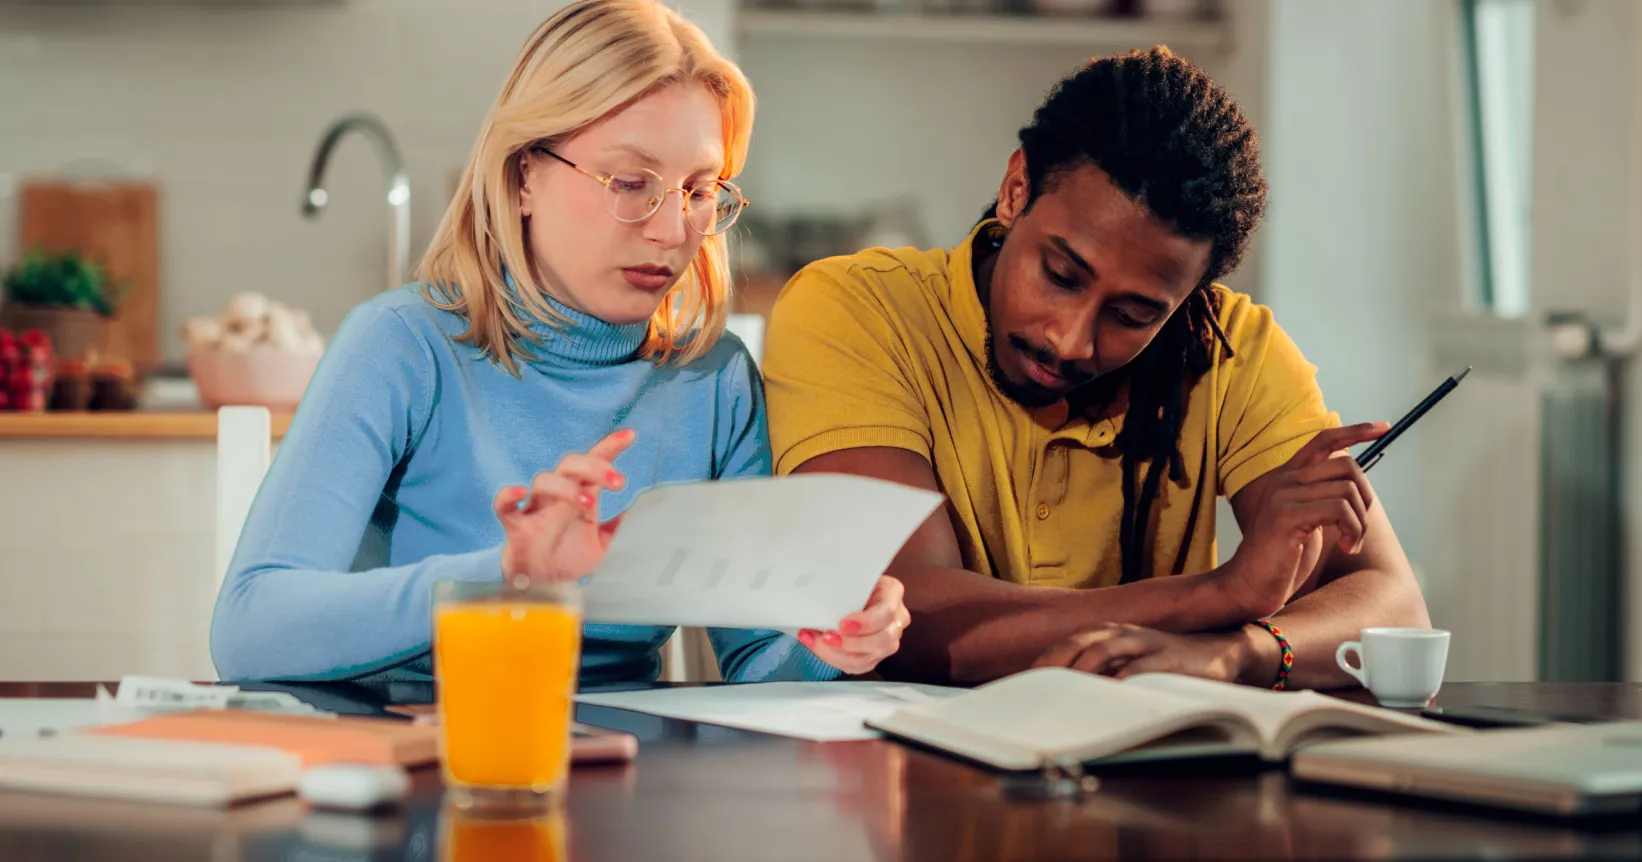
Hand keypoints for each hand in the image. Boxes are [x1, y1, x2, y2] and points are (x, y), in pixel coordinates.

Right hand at [495, 429, 634, 581]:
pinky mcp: (515, 525)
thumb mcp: (606, 545)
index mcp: (581, 494)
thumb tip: (649, 512)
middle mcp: (558, 495)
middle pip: (571, 464)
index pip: (595, 462)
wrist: (544, 586)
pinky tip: (520, 493)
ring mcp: (535, 508)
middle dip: (595, 467)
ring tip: (589, 504)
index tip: (631, 435)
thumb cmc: (571, 557)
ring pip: (543, 479)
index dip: (611, 446)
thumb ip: (623, 527)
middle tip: (619, 483)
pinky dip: (508, 495)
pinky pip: (503, 504)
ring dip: (567, 488)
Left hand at [797, 576, 911, 674]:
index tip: (842, 624)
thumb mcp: (848, 576)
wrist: (843, 592)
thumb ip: (842, 585)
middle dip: (851, 643)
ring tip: (814, 641)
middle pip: (883, 641)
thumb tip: (818, 595)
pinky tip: (816, 646)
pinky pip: (857, 666)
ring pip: (868, 658)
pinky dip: (834, 659)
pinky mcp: (874, 656)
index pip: (886, 612)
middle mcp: (896, 619)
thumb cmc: (847, 581)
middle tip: (826, 637)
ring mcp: (888, 641)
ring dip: (837, 654)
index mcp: (892, 593)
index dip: (866, 622)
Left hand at [1032, 623, 1250, 681]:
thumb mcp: (1128, 662)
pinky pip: (1139, 668)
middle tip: (1034, 693)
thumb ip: (1099, 671)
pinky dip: (1121, 680)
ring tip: (1062, 695)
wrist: (1218, 650)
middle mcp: (1120, 633)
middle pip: (1076, 646)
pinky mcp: (1167, 658)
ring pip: (1103, 652)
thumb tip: (1063, 695)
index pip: (1064, 647)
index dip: (1042, 665)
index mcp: (1105, 634)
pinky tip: (1108, 694)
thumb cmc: (1164, 661)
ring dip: (1080, 672)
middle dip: (1053, 667)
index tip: (1021, 688)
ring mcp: (1143, 643)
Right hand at [1220, 422, 1387, 618]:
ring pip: (1348, 491)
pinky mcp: (1287, 515)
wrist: (1247, 587)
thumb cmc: (1280, 561)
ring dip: (1360, 524)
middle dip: (1365, 498)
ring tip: (1351, 544)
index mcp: (1287, 478)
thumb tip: (1356, 489)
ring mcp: (1283, 495)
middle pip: (1347, 466)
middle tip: (1358, 529)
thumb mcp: (1306, 523)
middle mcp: (1283, 480)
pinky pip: (1340, 510)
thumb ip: (1323, 500)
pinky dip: (1353, 531)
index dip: (1356, 431)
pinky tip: (1346, 548)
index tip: (1384, 427)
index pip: (1323, 441)